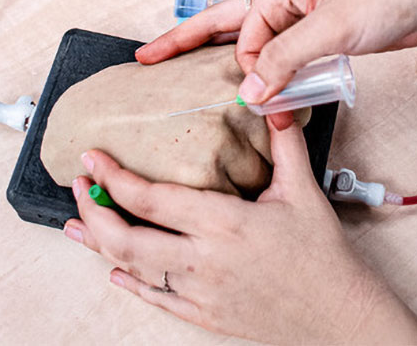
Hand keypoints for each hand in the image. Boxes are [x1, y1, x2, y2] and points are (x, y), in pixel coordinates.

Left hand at [63, 121, 416, 343]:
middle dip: (92, 212)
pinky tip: (116, 273)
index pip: (152, 199)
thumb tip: (272, 102)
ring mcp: (201, 292)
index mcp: (225, 223)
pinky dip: (130, 283)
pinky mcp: (205, 316)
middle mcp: (205, 260)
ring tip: (77, 226)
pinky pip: (156, 299)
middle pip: (127, 238)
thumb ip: (284, 143)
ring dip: (100, 246)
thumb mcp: (303, 191)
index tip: (92, 159)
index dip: (113, 179)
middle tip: (77, 189)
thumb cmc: (322, 255)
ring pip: (134, 270)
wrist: (339, 316)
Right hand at [137, 0, 416, 105]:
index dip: (245, 70)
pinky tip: (263, 92)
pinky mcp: (315, 40)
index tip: (253, 95)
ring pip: (252, 47)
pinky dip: (270, 77)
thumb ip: (288, 58)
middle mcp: (281, 4)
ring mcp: (297, 23)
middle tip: (150, 59)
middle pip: (222, 28)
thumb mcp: (331, 27)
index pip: (241, 38)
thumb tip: (252, 90)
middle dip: (185, 43)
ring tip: (201, 86)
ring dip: (236, 70)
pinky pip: (281, 60)